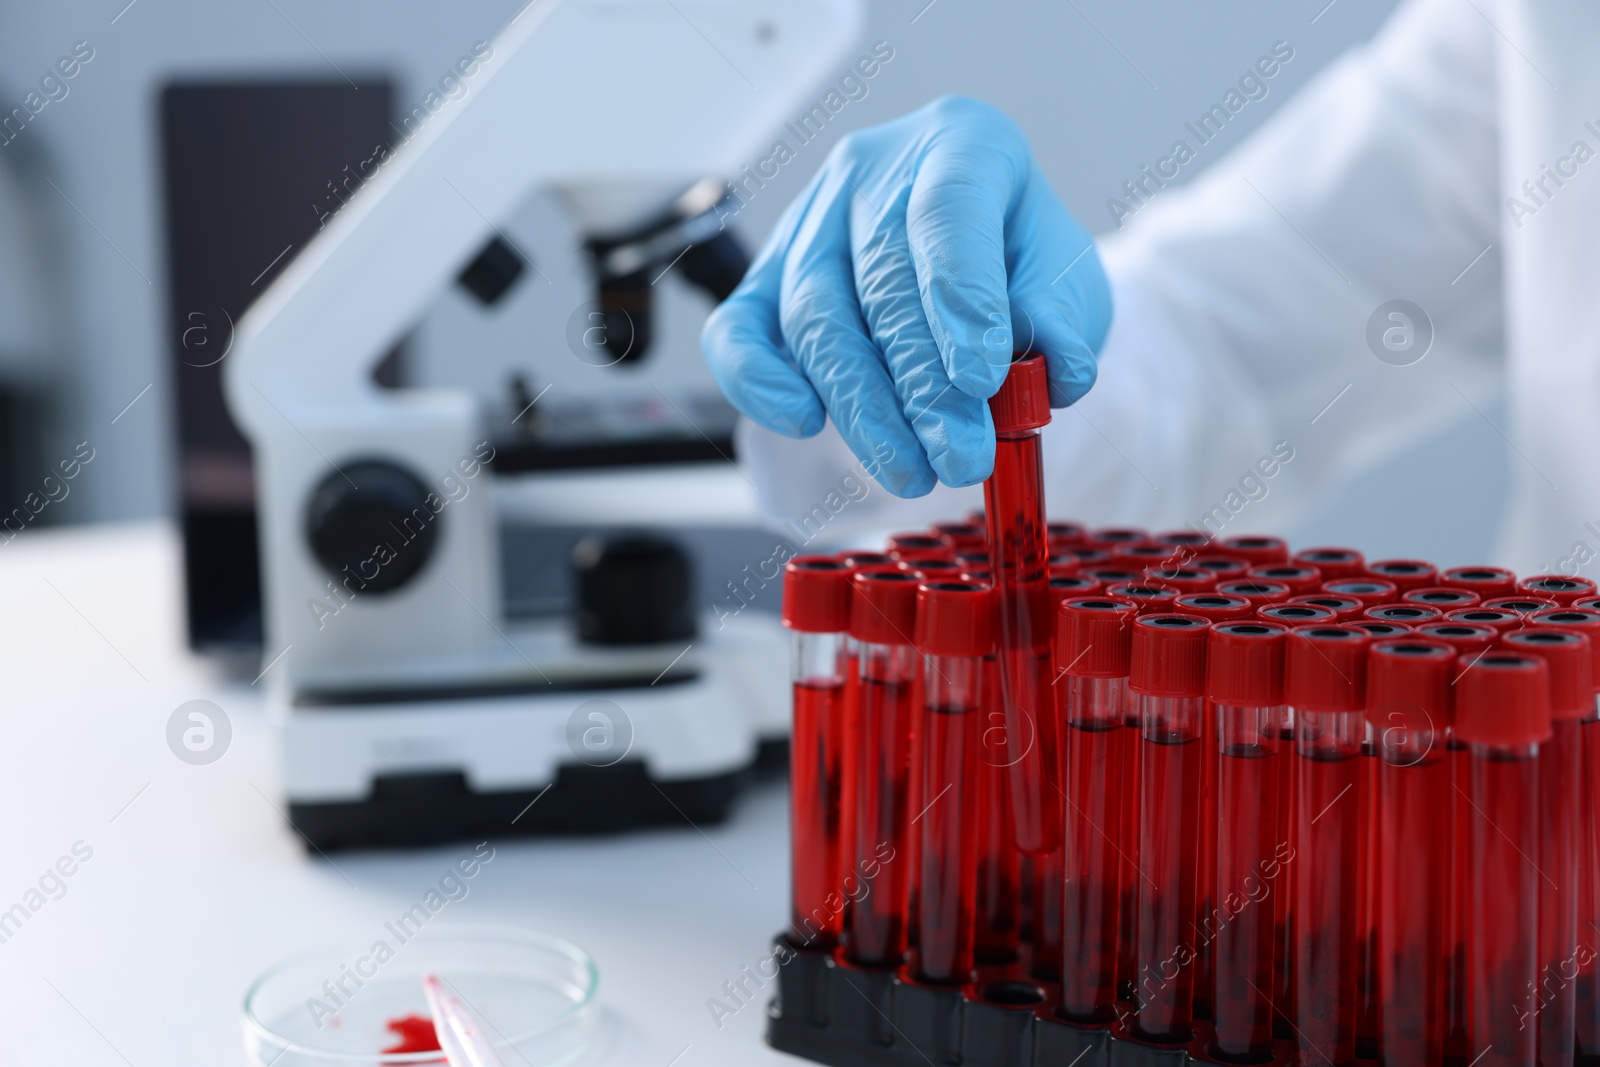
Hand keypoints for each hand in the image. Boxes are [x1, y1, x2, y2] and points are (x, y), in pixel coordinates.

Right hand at [702, 95, 1110, 496]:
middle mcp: (873, 171)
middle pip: (880, 278)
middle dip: (922, 384)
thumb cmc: (1018, 264)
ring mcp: (809, 223)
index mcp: (961, 143)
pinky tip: (804, 421)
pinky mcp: (765, 279)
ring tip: (911, 467)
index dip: (961, 297)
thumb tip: (1052, 369)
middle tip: (959, 455)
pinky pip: (739, 330)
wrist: (975, 268)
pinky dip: (759, 381)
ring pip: (815, 316)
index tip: (984, 376)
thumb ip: (1062, 317)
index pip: (948, 210)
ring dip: (863, 407)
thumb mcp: (1067, 279)